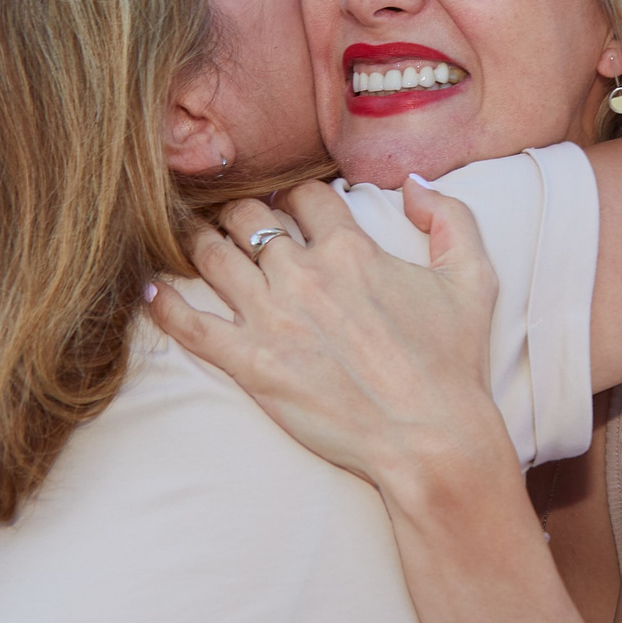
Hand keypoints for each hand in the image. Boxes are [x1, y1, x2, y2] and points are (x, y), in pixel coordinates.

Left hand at [147, 179, 509, 499]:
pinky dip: (163, 304)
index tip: (289, 209)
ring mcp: (272, 318)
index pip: (304, 196)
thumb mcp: (473, 279)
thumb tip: (411, 184)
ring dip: (197, 241)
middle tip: (231, 222)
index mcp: (351, 249)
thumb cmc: (453, 364)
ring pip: (212, 256)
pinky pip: (190, 325)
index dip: (294, 197)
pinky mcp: (250, 363)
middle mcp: (304, 274)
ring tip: (187, 240)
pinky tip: (148, 290)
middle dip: (238, 213)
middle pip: (248, 218)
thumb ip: (450, 217)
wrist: (431, 438)